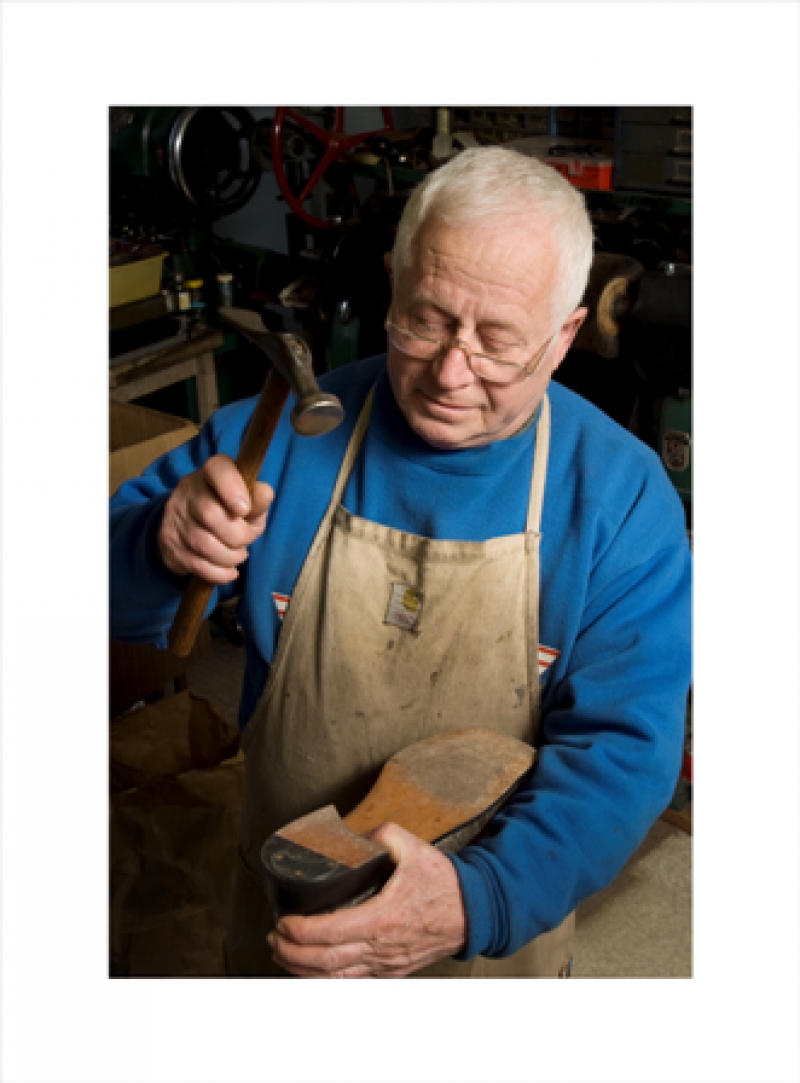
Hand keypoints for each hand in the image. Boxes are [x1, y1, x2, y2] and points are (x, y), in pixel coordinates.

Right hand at [158, 454, 273, 582]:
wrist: (190, 526)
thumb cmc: (227, 510)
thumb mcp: (247, 501)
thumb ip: (257, 500)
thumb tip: (265, 494)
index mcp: (211, 473)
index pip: (218, 470)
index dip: (232, 489)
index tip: (244, 509)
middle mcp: (188, 491)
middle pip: (211, 514)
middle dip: (238, 535)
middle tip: (245, 540)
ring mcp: (175, 517)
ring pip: (204, 544)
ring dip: (230, 556)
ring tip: (238, 555)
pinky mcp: (169, 543)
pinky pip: (197, 564)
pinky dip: (219, 573)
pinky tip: (228, 570)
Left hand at [267, 823, 466, 977]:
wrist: (474, 910)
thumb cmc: (443, 881)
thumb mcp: (412, 846)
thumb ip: (380, 836)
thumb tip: (353, 836)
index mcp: (383, 917)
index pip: (330, 932)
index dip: (299, 931)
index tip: (283, 920)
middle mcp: (381, 947)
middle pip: (325, 960)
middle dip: (291, 951)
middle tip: (274, 936)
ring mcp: (386, 964)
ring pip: (335, 977)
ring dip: (302, 969)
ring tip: (282, 953)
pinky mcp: (391, 971)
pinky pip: (352, 981)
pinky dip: (325, 979)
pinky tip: (311, 971)